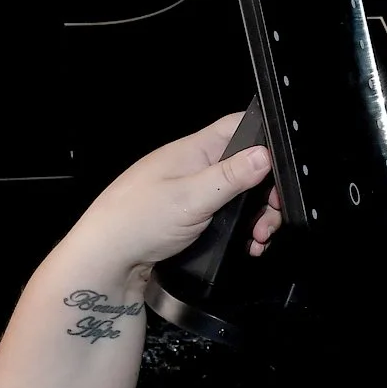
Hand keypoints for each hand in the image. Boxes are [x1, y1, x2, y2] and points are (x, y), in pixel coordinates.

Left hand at [70, 112, 286, 276]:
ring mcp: (191, 192)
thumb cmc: (135, 221)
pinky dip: (240, 230)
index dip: (264, 140)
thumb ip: (231, 176)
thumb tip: (264, 154)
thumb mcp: (191, 197)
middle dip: (264, 192)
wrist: (105, 259)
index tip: (280, 170)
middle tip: (270, 216)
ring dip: (255, 216)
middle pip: (245, 167)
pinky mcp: (189, 217)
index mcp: (194, 151)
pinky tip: (245, 244)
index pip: (237, 128)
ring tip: (258, 237)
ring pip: (238, 196)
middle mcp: (193, 167)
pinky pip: (225, 216)